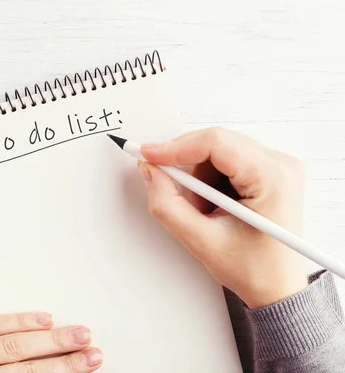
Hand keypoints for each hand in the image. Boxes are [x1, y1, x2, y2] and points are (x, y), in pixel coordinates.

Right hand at [138, 127, 308, 308]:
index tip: (149, 155)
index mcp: (272, 179)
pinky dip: (210, 179)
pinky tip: (216, 205)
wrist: (277, 287)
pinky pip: (227, 159)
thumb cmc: (254, 269)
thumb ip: (168, 205)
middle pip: (217, 143)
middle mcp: (281, 165)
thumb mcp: (201, 241)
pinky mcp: (270, 170)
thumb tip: (150, 172)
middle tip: (171, 188)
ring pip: (219, 151)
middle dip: (188, 166)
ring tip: (205, 211)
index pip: (216, 143)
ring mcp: (278, 166)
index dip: (177, 146)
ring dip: (200, 176)